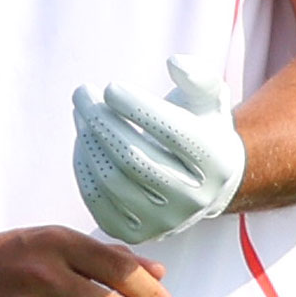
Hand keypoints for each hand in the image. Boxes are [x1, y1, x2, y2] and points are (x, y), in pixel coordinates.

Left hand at [72, 54, 247, 243]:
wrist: (203, 183)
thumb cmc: (200, 127)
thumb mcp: (208, 98)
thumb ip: (197, 75)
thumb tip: (174, 62)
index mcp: (215, 163)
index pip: (172, 133)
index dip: (136, 107)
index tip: (111, 86)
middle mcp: (194, 199)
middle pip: (134, 158)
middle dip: (101, 120)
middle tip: (83, 92)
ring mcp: (165, 222)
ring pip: (112, 180)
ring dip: (87, 140)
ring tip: (80, 111)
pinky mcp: (136, 233)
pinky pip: (97, 200)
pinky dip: (83, 166)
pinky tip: (83, 139)